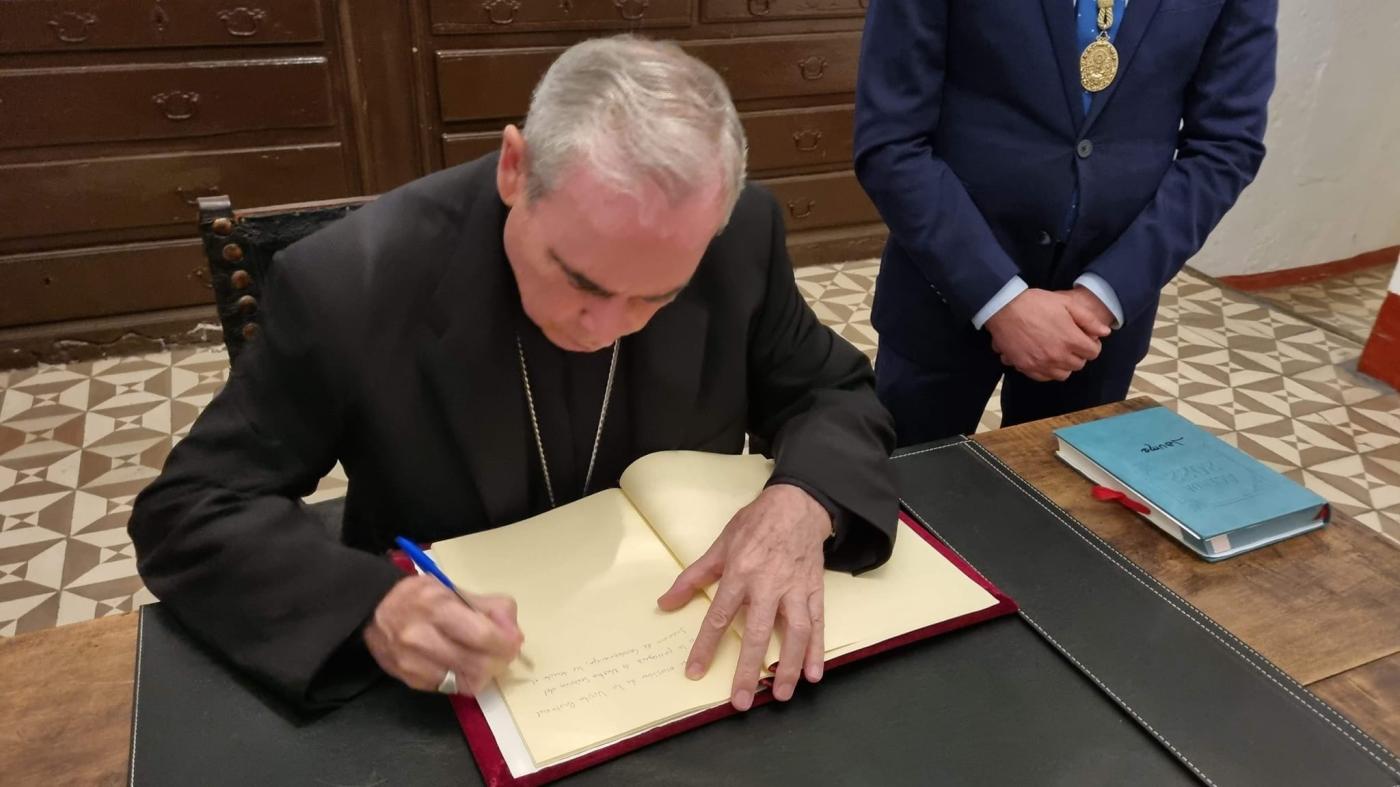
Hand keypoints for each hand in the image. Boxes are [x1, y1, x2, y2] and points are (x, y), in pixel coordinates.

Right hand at [364, 575, 523, 694]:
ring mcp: (413, 663)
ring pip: (466, 682)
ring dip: (484, 674)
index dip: (505, 643)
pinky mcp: (410, 681)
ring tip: (485, 660)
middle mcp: (421, 637)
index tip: (513, 642)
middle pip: (477, 664)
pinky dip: (464, 679)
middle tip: (504, 653)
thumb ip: (488, 607)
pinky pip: (450, 688)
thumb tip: (513, 633)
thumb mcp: (453, 589)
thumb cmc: (419, 597)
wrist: (374, 610)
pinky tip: (463, 666)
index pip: (482, 635)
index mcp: (436, 607)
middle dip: (500, 661)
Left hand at [657, 484, 829, 710]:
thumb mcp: (720, 545)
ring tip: (781, 694)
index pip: (719, 616)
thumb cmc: (756, 523)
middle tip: (743, 700)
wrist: (797, 504)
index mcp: (740, 573)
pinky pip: (818, 624)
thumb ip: (694, 577)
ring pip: (794, 633)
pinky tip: (814, 673)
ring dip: (788, 666)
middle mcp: (768, 585)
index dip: (705, 646)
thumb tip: (666, 602)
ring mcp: (794, 589)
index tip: (695, 671)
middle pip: (757, 633)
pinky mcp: (814, 590)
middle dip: (750, 669)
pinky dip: (817, 650)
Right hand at [985, 288, 1108, 380]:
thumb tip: (1105, 333)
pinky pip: (1044, 377)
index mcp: (1071, 339)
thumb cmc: (1035, 303)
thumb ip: (1088, 319)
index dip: (1091, 344)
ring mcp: (1041, 363)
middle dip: (1078, 354)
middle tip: (1070, 342)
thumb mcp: (1066, 303)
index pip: (1093, 352)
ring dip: (1064, 364)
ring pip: (1063, 374)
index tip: (1084, 337)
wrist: (1004, 308)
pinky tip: (1043, 358)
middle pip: (1079, 364)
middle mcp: (1058, 356)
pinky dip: (1047, 370)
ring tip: (1056, 351)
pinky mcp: (1026, 367)